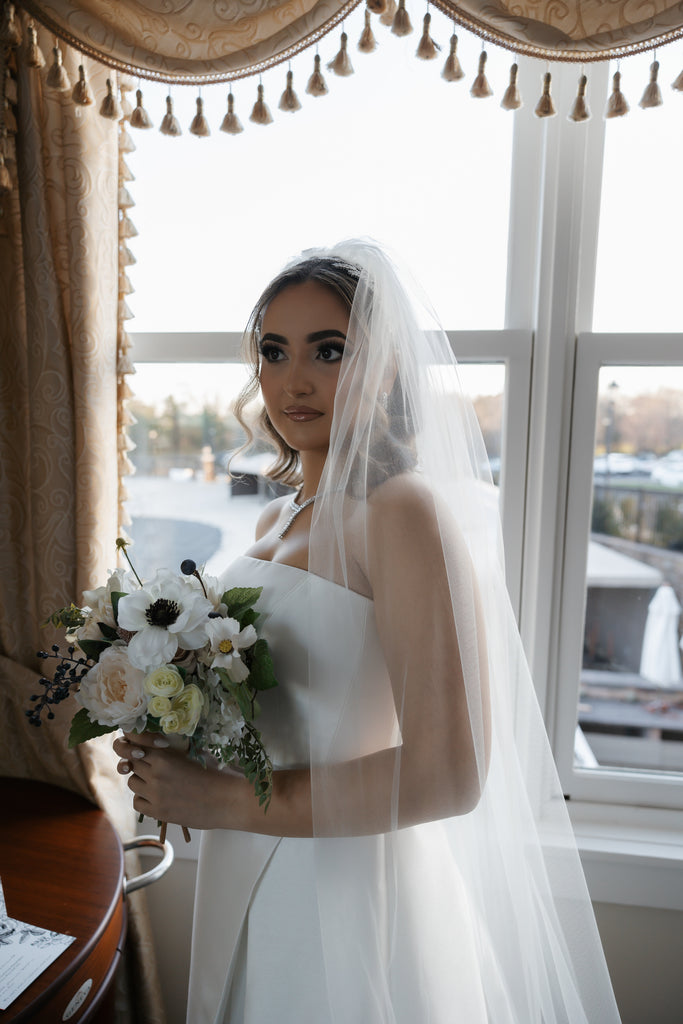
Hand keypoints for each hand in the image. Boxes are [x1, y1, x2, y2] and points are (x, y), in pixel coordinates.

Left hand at [113, 731, 245, 830]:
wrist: (228, 800)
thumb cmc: (217, 774)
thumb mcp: (196, 753)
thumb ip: (175, 749)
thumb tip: (161, 743)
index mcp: (165, 756)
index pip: (136, 746)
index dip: (139, 747)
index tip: (144, 750)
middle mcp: (155, 774)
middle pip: (133, 764)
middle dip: (141, 764)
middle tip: (152, 766)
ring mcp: (155, 794)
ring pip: (132, 783)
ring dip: (141, 781)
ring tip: (156, 782)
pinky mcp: (158, 812)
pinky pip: (137, 803)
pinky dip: (143, 799)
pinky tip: (157, 797)